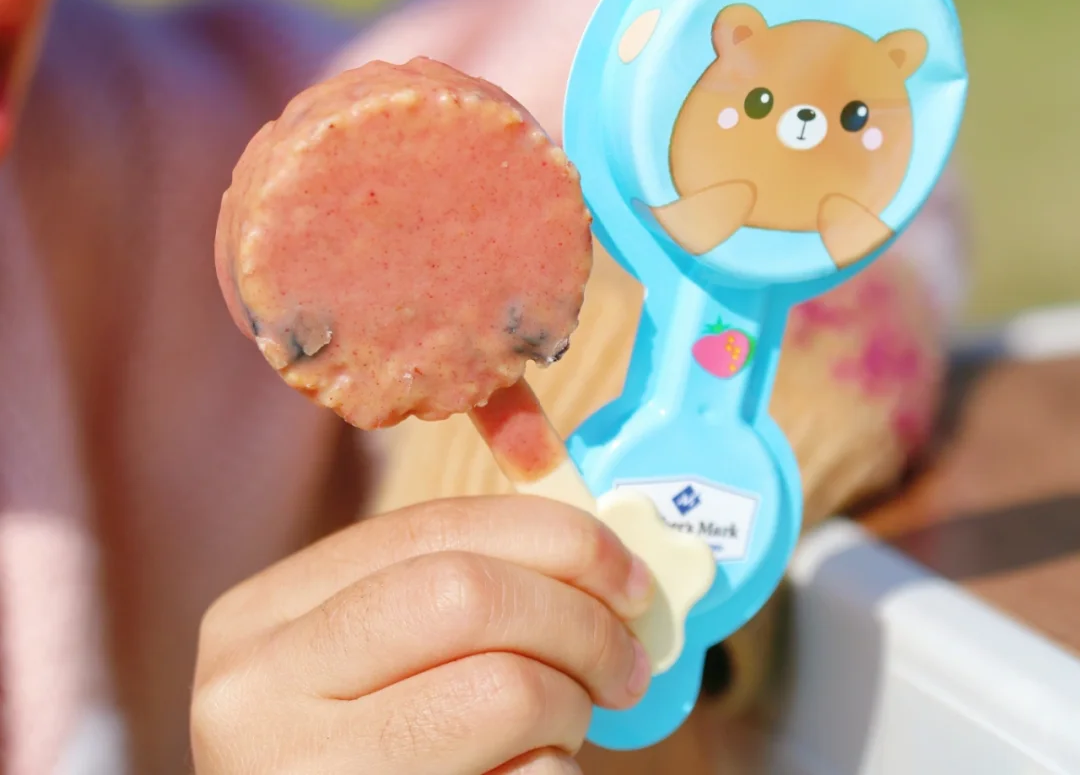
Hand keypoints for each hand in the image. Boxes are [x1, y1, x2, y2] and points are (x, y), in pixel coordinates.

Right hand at [191, 495, 653, 774]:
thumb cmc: (357, 767)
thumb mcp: (361, 666)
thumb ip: (448, 596)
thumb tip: (601, 554)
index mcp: (260, 619)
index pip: (432, 528)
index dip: (552, 537)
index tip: (626, 571)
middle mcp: (255, 692)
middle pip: (469, 595)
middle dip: (578, 617)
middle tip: (625, 659)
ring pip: (504, 688)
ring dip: (570, 704)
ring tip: (563, 729)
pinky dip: (552, 774)